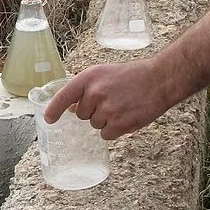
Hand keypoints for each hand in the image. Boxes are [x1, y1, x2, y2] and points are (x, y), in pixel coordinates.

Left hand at [45, 60, 178, 139]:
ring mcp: (107, 109)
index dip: (53, 110)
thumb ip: (86, 89)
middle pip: (81, 115)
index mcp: (88, 78)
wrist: (160, 79)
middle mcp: (95, 93)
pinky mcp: (120, 123)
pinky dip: (115, 130)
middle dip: (93, 112)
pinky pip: (106, 135)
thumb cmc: (133, 76)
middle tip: (112, 100)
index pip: (63, 96)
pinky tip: (126, 117)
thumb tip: (69, 109)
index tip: (48, 119)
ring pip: (94, 125)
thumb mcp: (104, 74)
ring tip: (122, 106)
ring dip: (106, 121)